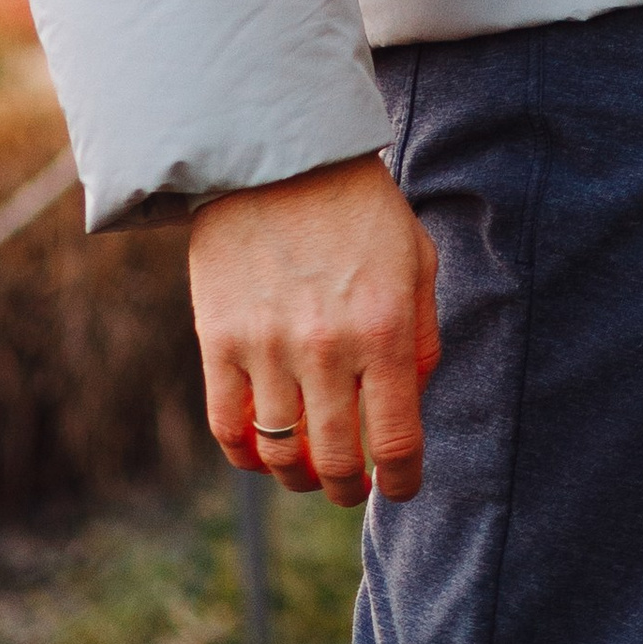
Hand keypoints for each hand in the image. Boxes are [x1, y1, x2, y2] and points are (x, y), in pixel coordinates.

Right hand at [190, 153, 438, 506]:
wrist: (279, 155)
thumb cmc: (359, 207)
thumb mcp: (415, 259)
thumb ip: (422, 335)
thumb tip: (411, 402)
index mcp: (386, 328)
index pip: (397, 438)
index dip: (402, 480)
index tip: (399, 489)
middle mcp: (328, 348)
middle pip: (336, 460)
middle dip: (347, 487)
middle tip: (352, 486)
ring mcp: (268, 348)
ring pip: (280, 453)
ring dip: (297, 475)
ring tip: (309, 470)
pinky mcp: (220, 342)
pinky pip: (229, 428)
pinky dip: (246, 455)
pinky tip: (262, 451)